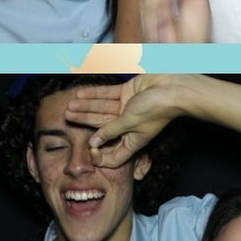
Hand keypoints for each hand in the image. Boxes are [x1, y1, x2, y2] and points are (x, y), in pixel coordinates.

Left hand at [63, 75, 189, 167]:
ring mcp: (127, 108)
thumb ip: (111, 131)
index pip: (112, 153)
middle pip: (101, 126)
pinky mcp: (127, 92)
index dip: (100, 153)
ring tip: (70, 105)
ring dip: (86, 107)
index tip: (88, 149)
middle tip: (67, 118)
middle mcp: (128, 125)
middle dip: (84, 122)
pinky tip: (81, 95)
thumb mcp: (130, 123)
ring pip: (102, 109)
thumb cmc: (157, 109)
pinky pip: (107, 95)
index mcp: (132, 140)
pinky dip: (94, 95)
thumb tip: (94, 142)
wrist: (173, 87)